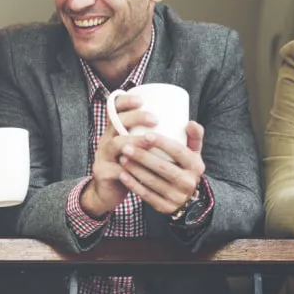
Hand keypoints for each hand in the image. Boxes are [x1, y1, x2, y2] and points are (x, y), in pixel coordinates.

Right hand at [80, 95, 154, 216]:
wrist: (108, 193)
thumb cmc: (133, 169)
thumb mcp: (142, 151)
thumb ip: (164, 139)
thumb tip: (190, 124)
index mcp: (115, 131)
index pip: (115, 110)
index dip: (125, 102)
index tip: (141, 100)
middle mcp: (106, 140)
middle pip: (115, 123)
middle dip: (135, 118)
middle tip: (155, 120)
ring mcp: (102, 156)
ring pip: (114, 144)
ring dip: (133, 141)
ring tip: (150, 141)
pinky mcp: (102, 172)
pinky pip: (115, 169)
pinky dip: (128, 168)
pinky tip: (140, 169)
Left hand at [116, 122, 205, 213]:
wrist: (186, 198)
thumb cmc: (185, 167)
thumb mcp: (194, 153)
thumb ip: (194, 136)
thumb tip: (190, 122)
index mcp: (196, 166)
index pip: (179, 152)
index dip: (162, 143)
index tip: (145, 135)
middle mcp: (189, 183)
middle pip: (162, 167)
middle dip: (142, 156)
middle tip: (125, 146)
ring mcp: (177, 197)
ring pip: (152, 182)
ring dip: (135, 169)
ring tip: (122, 157)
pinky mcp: (165, 207)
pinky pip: (146, 195)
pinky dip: (133, 184)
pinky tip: (122, 174)